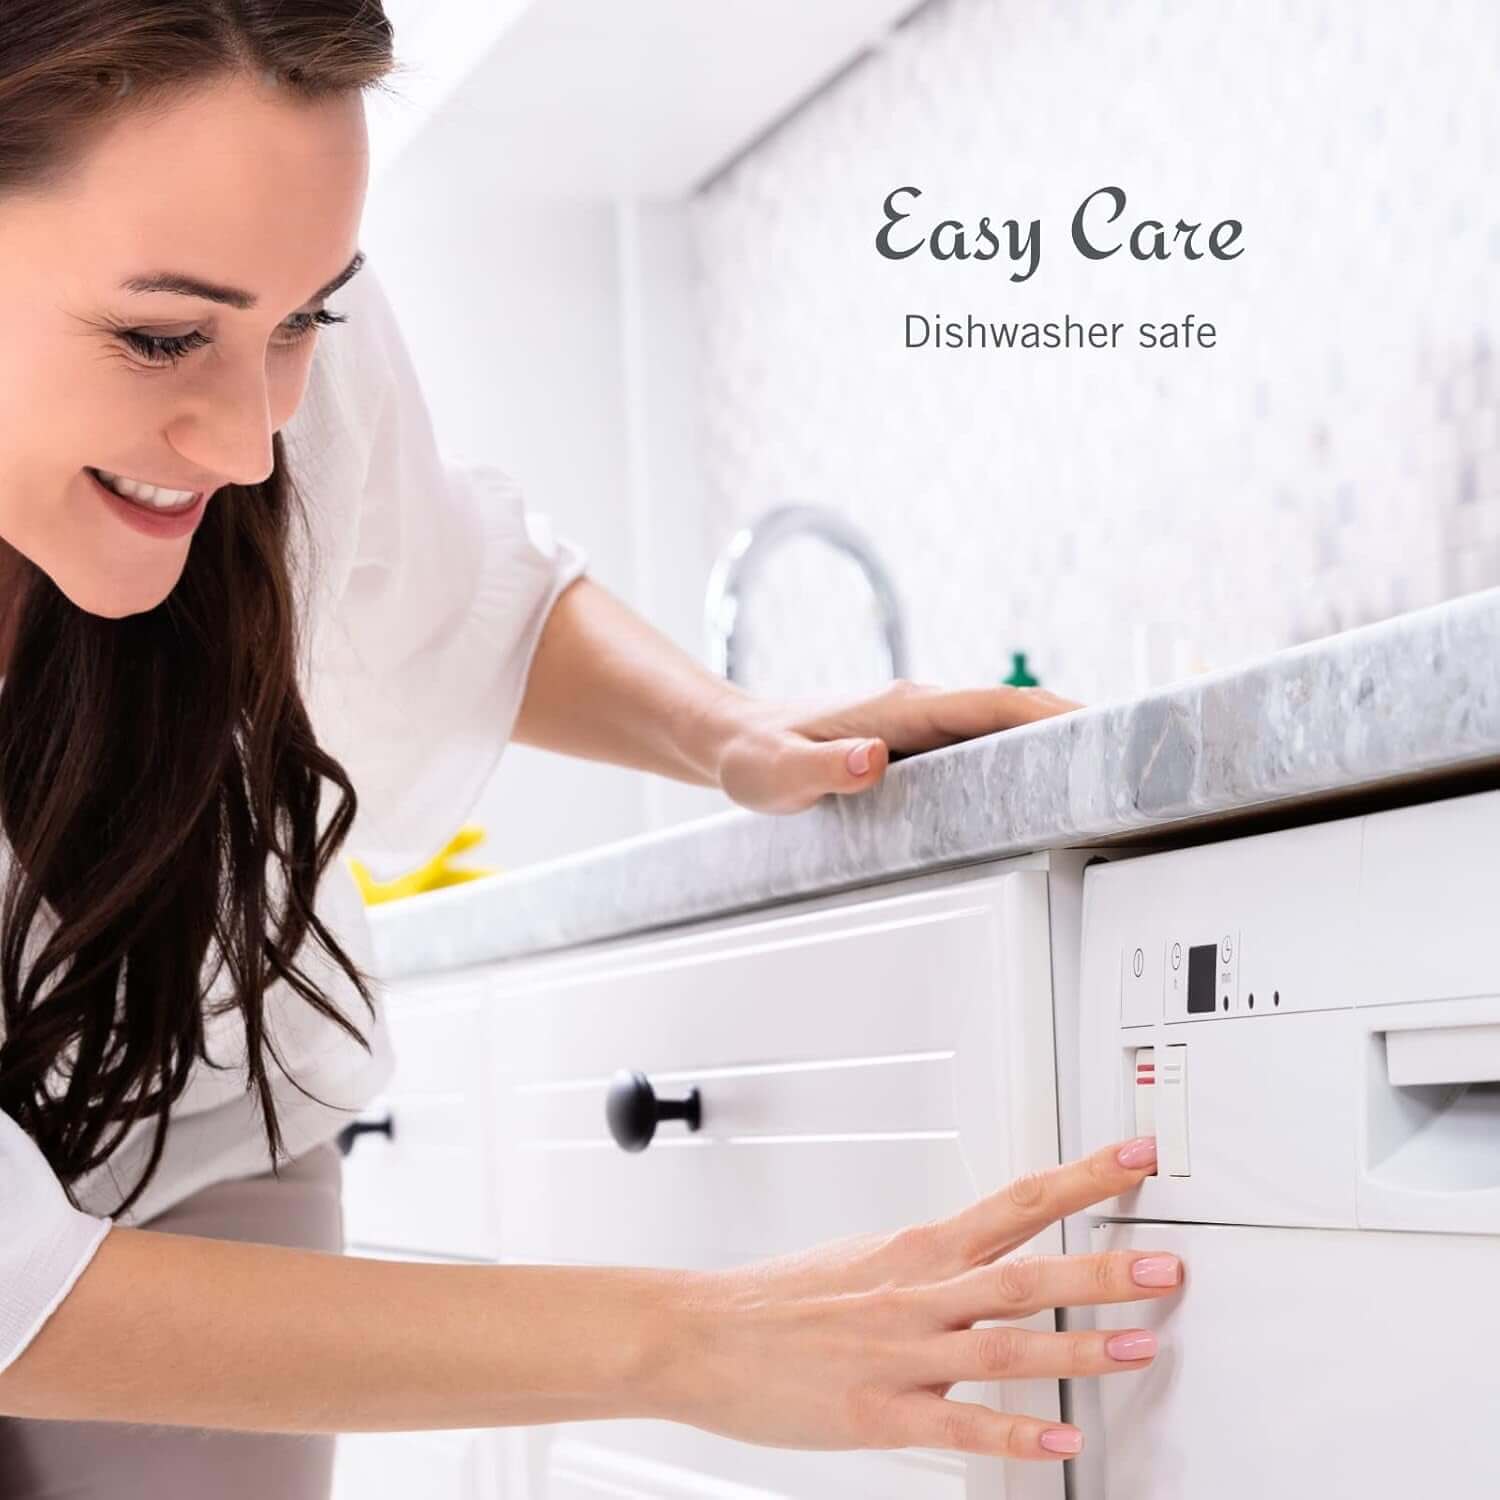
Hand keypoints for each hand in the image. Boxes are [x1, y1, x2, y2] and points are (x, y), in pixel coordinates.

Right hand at [651, 1136, 1176, 1460]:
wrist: (704, 1335)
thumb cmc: (779, 1298)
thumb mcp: (864, 1259)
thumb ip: (932, 1265)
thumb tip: (985, 1259)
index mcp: (917, 1249)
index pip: (1017, 1200)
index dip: (1084, 1177)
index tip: (1137, 1158)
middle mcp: (918, 1294)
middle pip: (1024, 1272)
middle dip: (1101, 1267)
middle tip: (1164, 1264)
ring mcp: (901, 1353)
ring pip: (1004, 1345)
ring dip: (1078, 1348)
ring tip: (1141, 1347)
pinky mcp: (880, 1412)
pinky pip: (959, 1423)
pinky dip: (1014, 1434)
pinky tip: (1061, 1441)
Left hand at [715, 677, 1081, 814]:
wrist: (733, 739)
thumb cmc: (754, 757)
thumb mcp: (778, 774)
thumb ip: (822, 770)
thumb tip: (872, 761)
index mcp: (897, 710)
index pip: (990, 706)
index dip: (1048, 716)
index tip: (1101, 727)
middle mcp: (917, 707)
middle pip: (1013, 710)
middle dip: (1075, 724)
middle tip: (1137, 752)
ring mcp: (920, 721)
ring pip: (1002, 723)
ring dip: (1055, 737)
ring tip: (1113, 766)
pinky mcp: (917, 739)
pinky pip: (982, 739)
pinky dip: (1022, 749)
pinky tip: (1047, 773)